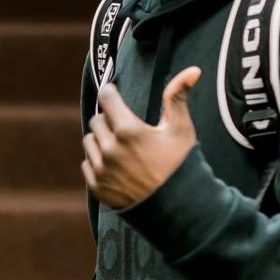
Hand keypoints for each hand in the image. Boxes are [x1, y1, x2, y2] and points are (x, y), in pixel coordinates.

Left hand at [81, 67, 201, 209]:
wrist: (178, 210)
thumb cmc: (182, 166)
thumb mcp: (182, 130)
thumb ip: (178, 97)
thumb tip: (192, 70)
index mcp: (128, 131)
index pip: (106, 98)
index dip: (111, 93)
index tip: (114, 93)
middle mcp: (110, 149)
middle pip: (97, 120)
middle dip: (109, 119)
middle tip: (126, 127)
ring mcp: (101, 169)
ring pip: (89, 141)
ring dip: (101, 140)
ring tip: (123, 147)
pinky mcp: (97, 187)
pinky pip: (87, 164)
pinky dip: (98, 162)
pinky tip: (118, 166)